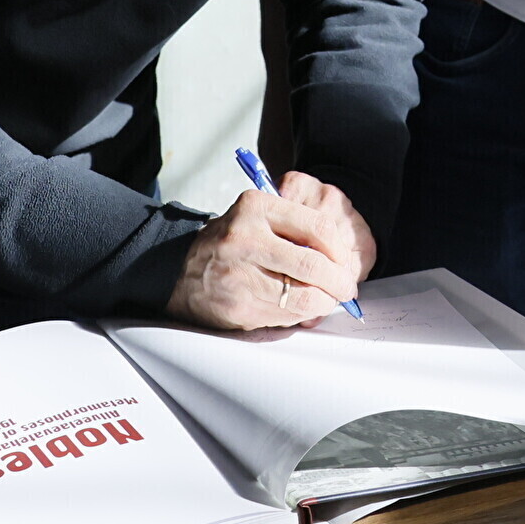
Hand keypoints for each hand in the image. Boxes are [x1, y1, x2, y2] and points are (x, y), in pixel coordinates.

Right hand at [166, 176, 372, 330]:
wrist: (178, 270)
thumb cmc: (229, 243)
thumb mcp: (256, 218)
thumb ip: (294, 228)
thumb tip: (341, 259)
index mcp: (256, 208)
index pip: (317, 226)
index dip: (340, 249)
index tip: (345, 261)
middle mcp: (246, 238)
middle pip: (313, 265)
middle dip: (339, 282)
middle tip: (347, 288)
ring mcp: (240, 275)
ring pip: (303, 296)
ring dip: (324, 302)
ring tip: (327, 300)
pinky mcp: (239, 306)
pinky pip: (286, 315)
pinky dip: (302, 315)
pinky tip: (301, 309)